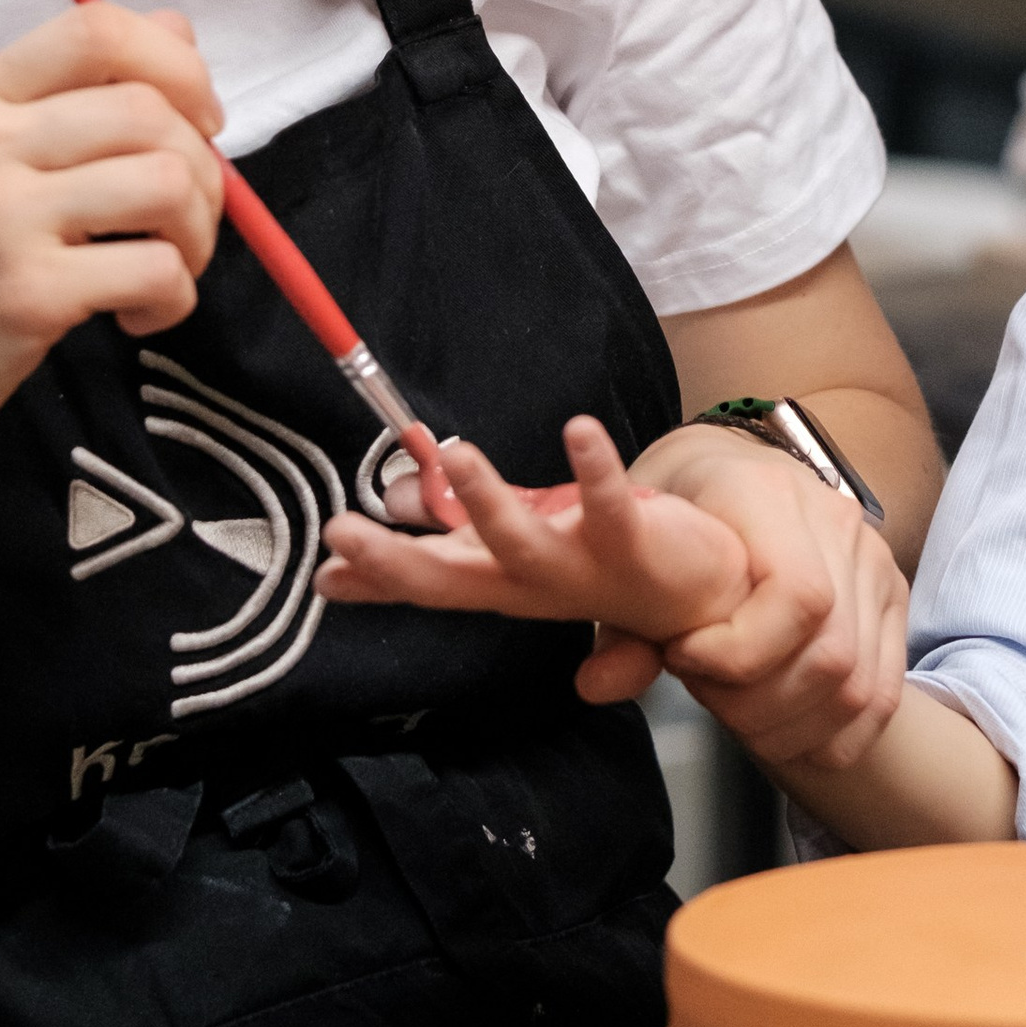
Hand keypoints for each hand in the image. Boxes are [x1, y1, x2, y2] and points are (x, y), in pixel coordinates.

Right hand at [0, 1, 226, 498]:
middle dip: (204, 169)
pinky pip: (158, 269)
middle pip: (150, 109)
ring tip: (164, 268)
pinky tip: (134, 315)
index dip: (179, 64)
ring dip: (197, 234)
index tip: (199, 122)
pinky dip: (175, 297)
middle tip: (183, 223)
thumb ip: (75, 95)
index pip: (98, 27)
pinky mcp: (27, 294)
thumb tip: (179, 29)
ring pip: (167, 182)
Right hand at [313, 418, 753, 684]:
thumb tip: (368, 534)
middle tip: (343, 532)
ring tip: (457, 456)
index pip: (426, 584)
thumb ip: (441, 549)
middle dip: (397, 560)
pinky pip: (608, 504)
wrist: (702, 598)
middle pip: (453, 579)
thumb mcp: (508, 559)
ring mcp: (578, 566)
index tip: (323, 570)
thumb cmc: (593, 570)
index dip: (374, 579)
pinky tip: (579, 428)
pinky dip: (594, 468)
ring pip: (521, 544)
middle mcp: (529, 583)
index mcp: (498, 584)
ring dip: (488, 505)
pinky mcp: (629, 540)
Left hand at [590, 426, 908, 770]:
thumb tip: (598, 685)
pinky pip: (883, 687)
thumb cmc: (674, 507)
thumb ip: (619, 619)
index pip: (796, 595)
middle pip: (831, 651)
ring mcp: (871, 558)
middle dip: (761, 703)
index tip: (682, 656)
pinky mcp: (889, 593)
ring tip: (741, 720)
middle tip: (707, 698)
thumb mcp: (628, 543)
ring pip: (858, 680)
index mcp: (768, 494)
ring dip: (796, 726)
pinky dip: (841, 734)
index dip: (741, 651)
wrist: (725, 466)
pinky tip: (794, 739)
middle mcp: (835, 520)